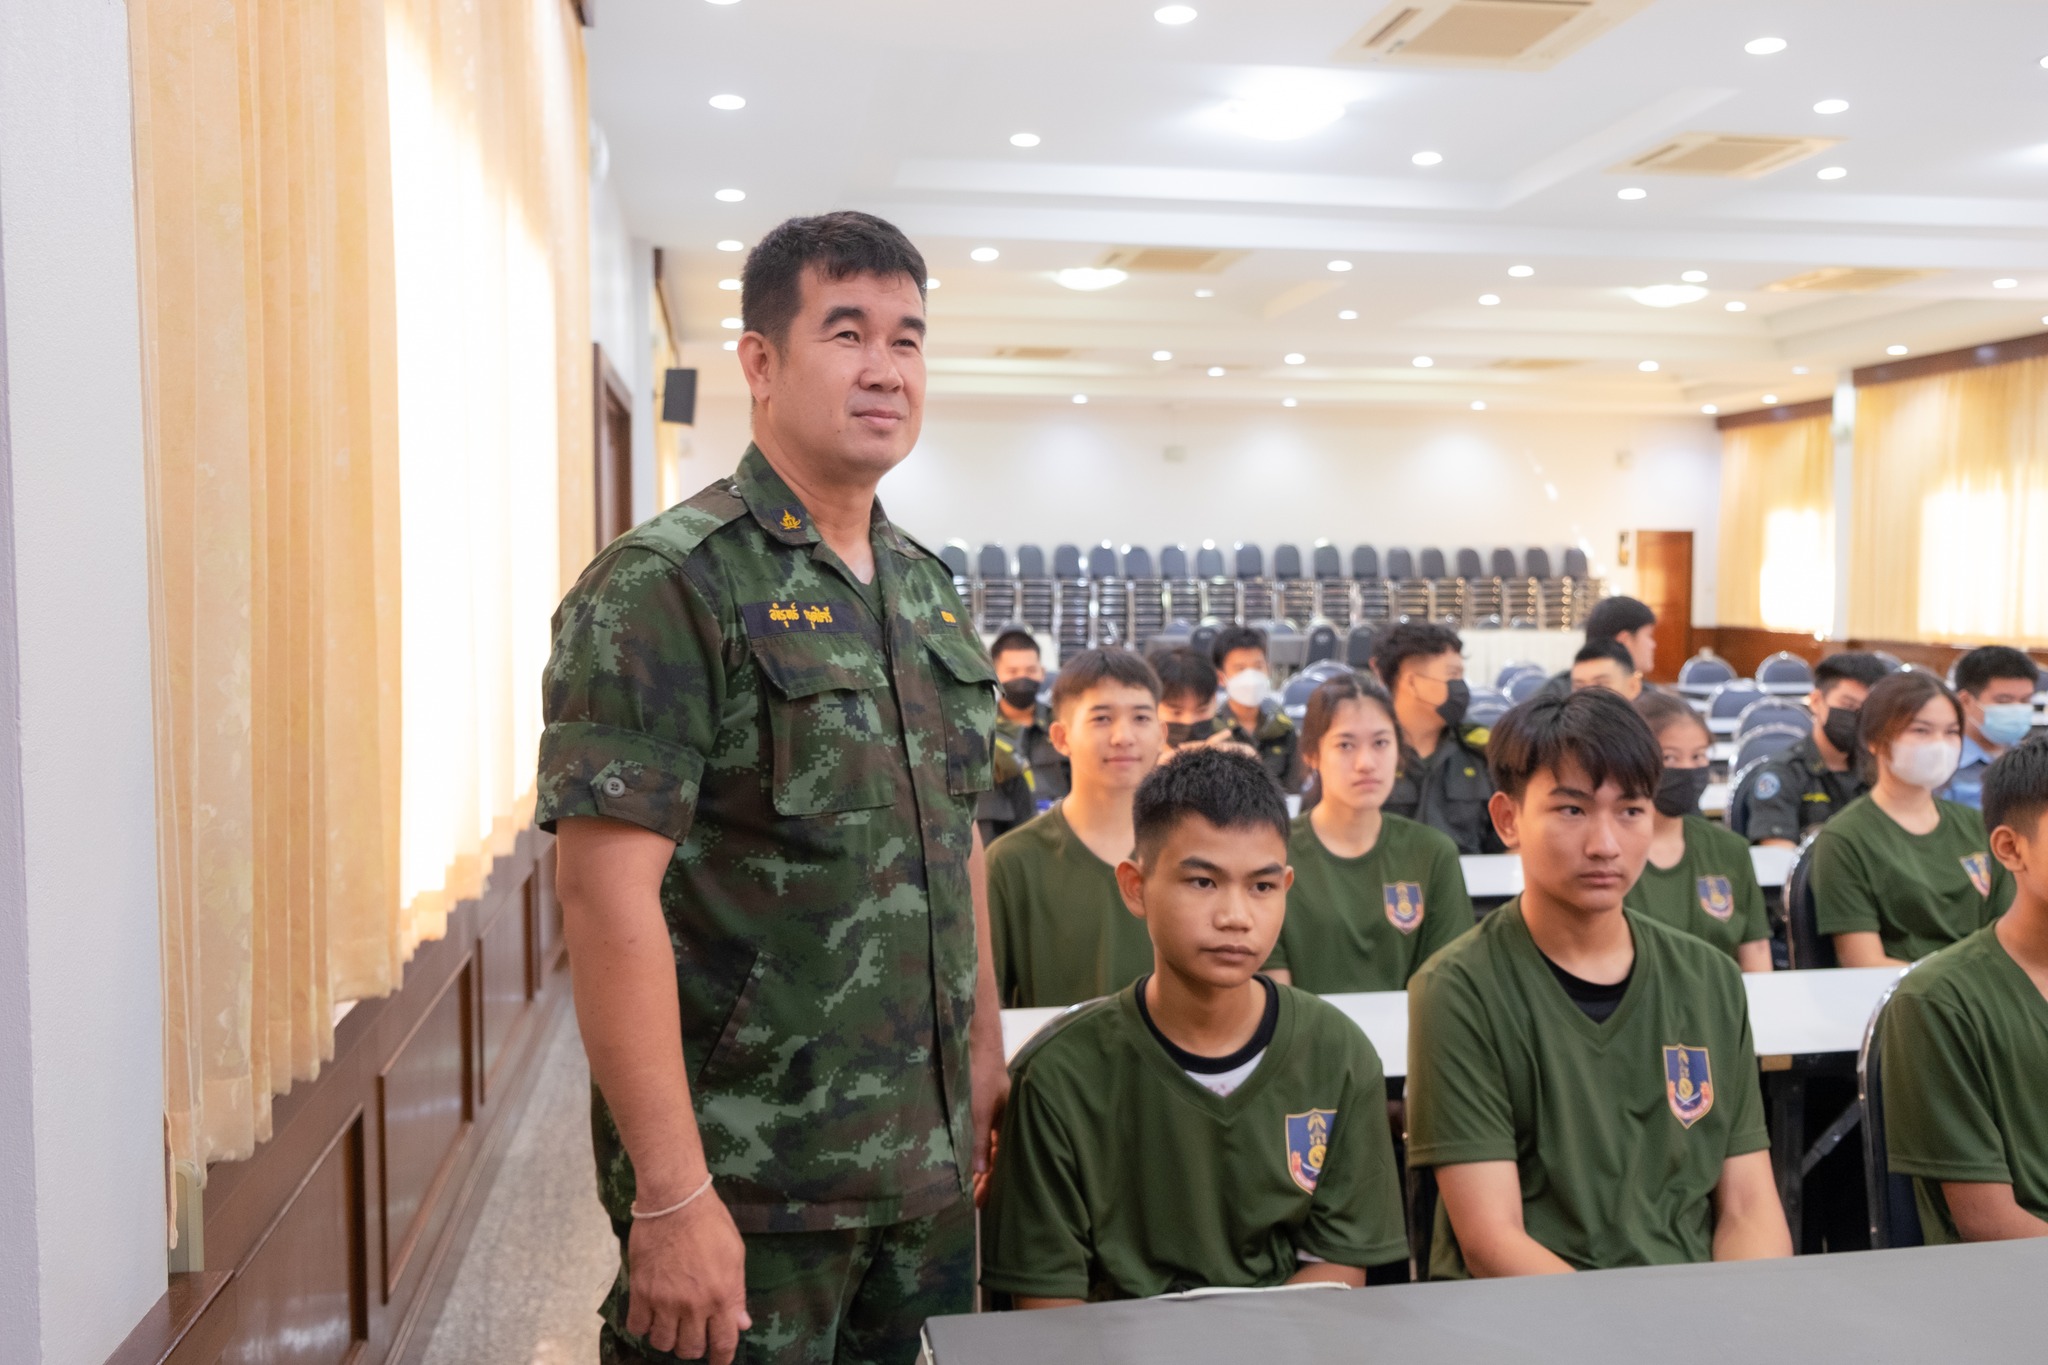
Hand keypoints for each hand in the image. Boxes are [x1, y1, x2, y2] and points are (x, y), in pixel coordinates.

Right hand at [625, 1189, 750, 1363]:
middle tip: (692, 1337)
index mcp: (722, 1296)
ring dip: (667, 1340)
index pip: (723, 1343)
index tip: (718, 1362)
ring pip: (662, 1343)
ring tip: (670, 1327)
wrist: (676, 1201)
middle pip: (690, 1349)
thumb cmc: (711, 1223)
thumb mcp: (735, 1256)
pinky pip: (637, 1326)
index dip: (721, 1358)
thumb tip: (741, 1323)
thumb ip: (737, 1293)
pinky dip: (642, 1327)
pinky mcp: (641, 1291)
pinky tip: (648, 1317)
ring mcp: (665, 1301)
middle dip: (693, 1348)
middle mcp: (694, 1305)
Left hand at [971, 1037, 1010, 1207]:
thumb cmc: (983, 1076)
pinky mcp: (984, 1109)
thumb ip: (979, 1140)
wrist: (978, 1045)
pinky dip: (976, 1151)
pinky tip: (968, 1159)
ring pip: (988, 1149)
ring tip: (969, 1186)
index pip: (1000, 1162)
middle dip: (986, 1180)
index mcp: (1008, 1126)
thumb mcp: (979, 1111)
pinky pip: (982, 1137)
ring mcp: (994, 1116)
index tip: (980, 1202)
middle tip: (973, 1201)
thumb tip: (980, 1171)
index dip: (990, 1183)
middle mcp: (1003, 1123)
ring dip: (980, 1167)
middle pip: (996, 1158)